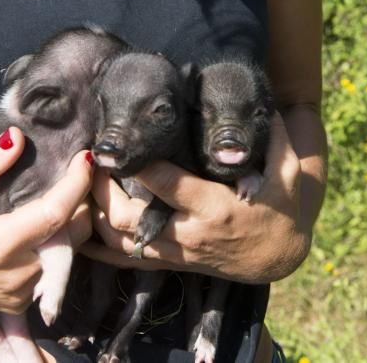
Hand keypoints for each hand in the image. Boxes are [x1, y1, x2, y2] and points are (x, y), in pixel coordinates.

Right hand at [0, 128, 92, 312]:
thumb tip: (17, 137)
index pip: (54, 213)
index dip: (76, 184)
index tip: (85, 158)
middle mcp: (16, 275)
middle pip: (71, 233)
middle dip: (81, 200)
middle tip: (78, 170)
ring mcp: (20, 293)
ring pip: (69, 251)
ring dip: (72, 220)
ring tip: (67, 190)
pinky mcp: (20, 300)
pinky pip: (55, 268)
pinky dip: (59, 242)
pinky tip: (49, 220)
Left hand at [82, 113, 311, 282]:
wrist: (278, 258)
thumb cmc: (280, 209)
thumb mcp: (286, 174)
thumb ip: (276, 140)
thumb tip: (268, 104)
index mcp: (213, 206)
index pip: (167, 184)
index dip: (138, 164)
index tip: (116, 145)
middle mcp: (189, 232)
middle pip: (130, 217)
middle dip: (102, 190)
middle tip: (89, 163)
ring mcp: (177, 251)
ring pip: (121, 240)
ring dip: (96, 215)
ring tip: (81, 186)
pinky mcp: (172, 262)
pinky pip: (127, 260)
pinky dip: (99, 249)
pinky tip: (79, 230)